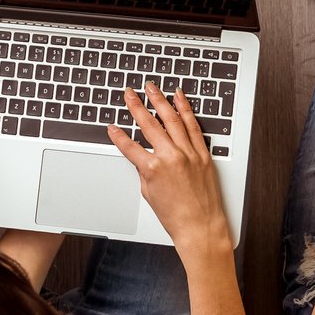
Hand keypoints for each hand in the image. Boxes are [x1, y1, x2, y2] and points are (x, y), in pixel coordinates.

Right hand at [108, 81, 232, 252]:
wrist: (200, 227)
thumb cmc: (175, 216)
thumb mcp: (149, 193)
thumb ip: (144, 170)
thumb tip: (142, 156)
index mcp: (153, 168)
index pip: (129, 146)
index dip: (118, 136)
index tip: (111, 126)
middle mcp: (171, 157)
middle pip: (149, 125)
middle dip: (136, 106)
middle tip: (129, 93)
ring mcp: (189, 153)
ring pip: (172, 119)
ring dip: (160, 100)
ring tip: (152, 87)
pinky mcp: (203, 154)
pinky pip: (193, 126)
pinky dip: (186, 110)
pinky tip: (179, 98)